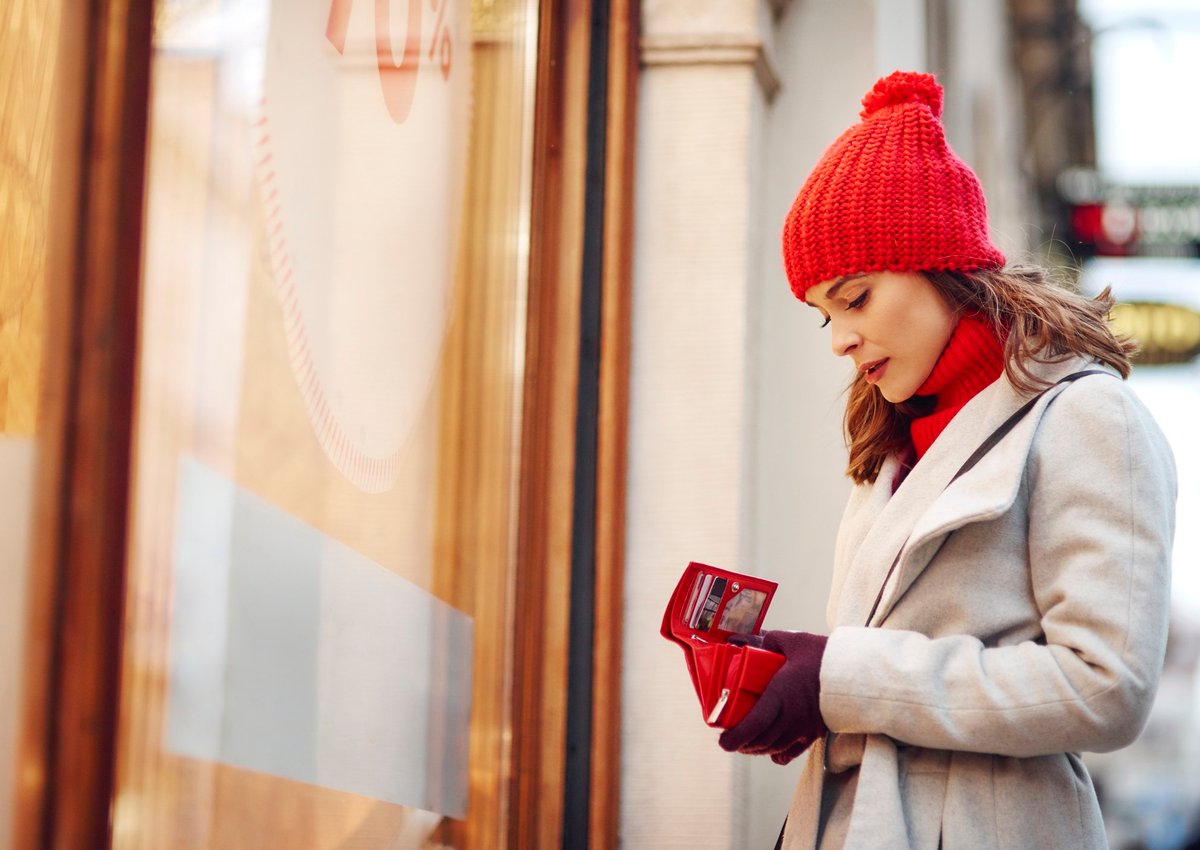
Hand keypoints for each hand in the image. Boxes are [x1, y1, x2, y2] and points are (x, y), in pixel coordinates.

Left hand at [718, 630, 827, 764]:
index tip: (722, 742)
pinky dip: (778, 754)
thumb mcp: (795, 641)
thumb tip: (756, 639)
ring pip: (774, 748)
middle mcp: (790, 717)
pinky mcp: (815, 732)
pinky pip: (793, 751)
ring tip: (747, 742)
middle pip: (760, 741)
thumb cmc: (825, 656)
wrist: (858, 672)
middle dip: (742, 744)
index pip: (753, 725)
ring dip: (757, 748)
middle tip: (731, 738)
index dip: (735, 738)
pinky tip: (772, 750)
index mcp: (780, 695)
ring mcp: (804, 728)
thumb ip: (772, 640)